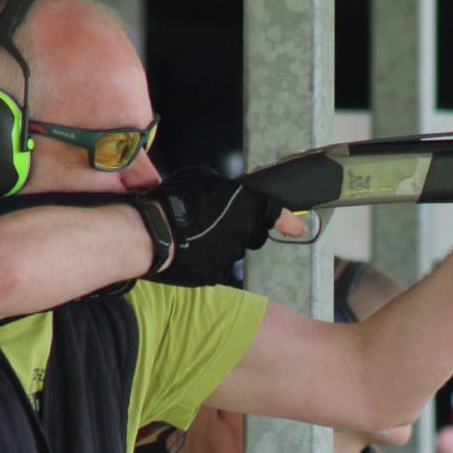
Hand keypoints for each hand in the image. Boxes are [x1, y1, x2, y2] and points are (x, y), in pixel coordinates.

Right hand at [138, 167, 287, 286]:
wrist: (156, 235)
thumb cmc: (176, 201)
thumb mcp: (202, 178)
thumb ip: (223, 188)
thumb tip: (226, 193)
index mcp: (247, 206)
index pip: (274, 213)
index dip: (288, 222)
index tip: (297, 228)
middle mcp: (245, 232)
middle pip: (253, 234)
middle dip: (244, 229)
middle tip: (218, 222)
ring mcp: (231, 255)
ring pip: (232, 249)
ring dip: (219, 242)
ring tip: (192, 233)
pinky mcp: (216, 273)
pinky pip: (215, 264)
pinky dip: (206, 258)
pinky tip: (188, 248)